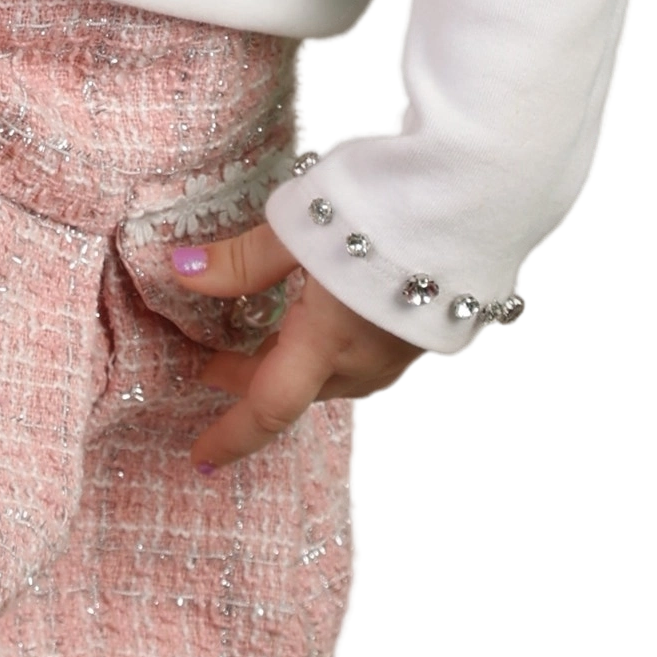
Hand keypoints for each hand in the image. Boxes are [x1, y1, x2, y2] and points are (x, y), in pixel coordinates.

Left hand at [165, 221, 424, 471]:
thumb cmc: (383, 208)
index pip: (269, 409)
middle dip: (252, 383)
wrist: (473, 196)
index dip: (231, 437)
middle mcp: (363, 361)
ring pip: (330, 376)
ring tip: (261, 338)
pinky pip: (360, 359)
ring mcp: (396, 352)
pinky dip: (326, 352)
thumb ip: (243, 260)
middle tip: (212, 363)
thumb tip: (182, 274)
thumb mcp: (301, 225)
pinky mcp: (417, 334)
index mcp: (327, 343)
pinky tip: (319, 319)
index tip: (201, 459)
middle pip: (296, 390)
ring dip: (290, 366)